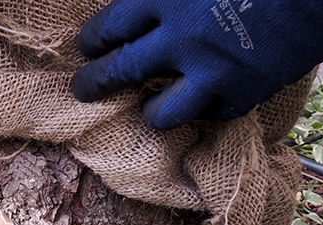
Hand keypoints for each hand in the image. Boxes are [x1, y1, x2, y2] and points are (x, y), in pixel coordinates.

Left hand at [72, 0, 322, 129]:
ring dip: (150, 113)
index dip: (94, 40)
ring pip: (160, 114)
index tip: (88, 47)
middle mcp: (179, 39)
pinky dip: (204, 109)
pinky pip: (209, 115)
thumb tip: (142, 11)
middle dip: (94, 83)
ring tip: (146, 110)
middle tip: (83, 89)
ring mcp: (209, 73)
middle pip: (119, 71)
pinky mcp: (239, 95)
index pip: (111, 27)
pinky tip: (204, 102)